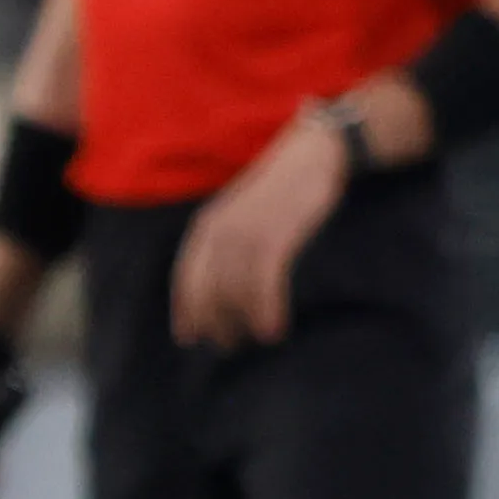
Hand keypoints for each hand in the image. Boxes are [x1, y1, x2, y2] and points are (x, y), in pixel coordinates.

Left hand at [170, 113, 343, 349]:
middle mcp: (219, 232)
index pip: (185, 279)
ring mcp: (245, 235)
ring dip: (243, 323)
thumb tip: (221, 284)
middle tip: (229, 345)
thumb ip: (225, 242)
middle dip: (215, 323)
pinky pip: (263, 286)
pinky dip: (265, 312)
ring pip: (234, 293)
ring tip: (256, 339)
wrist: (313, 153)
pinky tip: (273, 330)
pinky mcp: (275, 237)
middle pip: (207, 292)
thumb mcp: (241, 212)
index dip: (185, 311)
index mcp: (206, 226)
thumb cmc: (280, 188)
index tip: (189, 337)